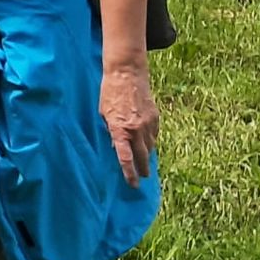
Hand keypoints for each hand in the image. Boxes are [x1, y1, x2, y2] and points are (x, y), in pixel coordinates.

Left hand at [99, 61, 159, 185]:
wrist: (127, 74)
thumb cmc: (109, 93)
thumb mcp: (103, 114)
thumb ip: (111, 131)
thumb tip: (117, 146)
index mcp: (119, 129)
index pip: (125, 158)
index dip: (129, 173)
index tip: (133, 184)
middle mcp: (136, 130)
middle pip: (142, 157)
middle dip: (142, 169)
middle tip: (142, 177)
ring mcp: (148, 124)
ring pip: (150, 146)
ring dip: (147, 155)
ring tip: (144, 161)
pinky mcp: (156, 118)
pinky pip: (155, 135)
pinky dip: (151, 141)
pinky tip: (147, 143)